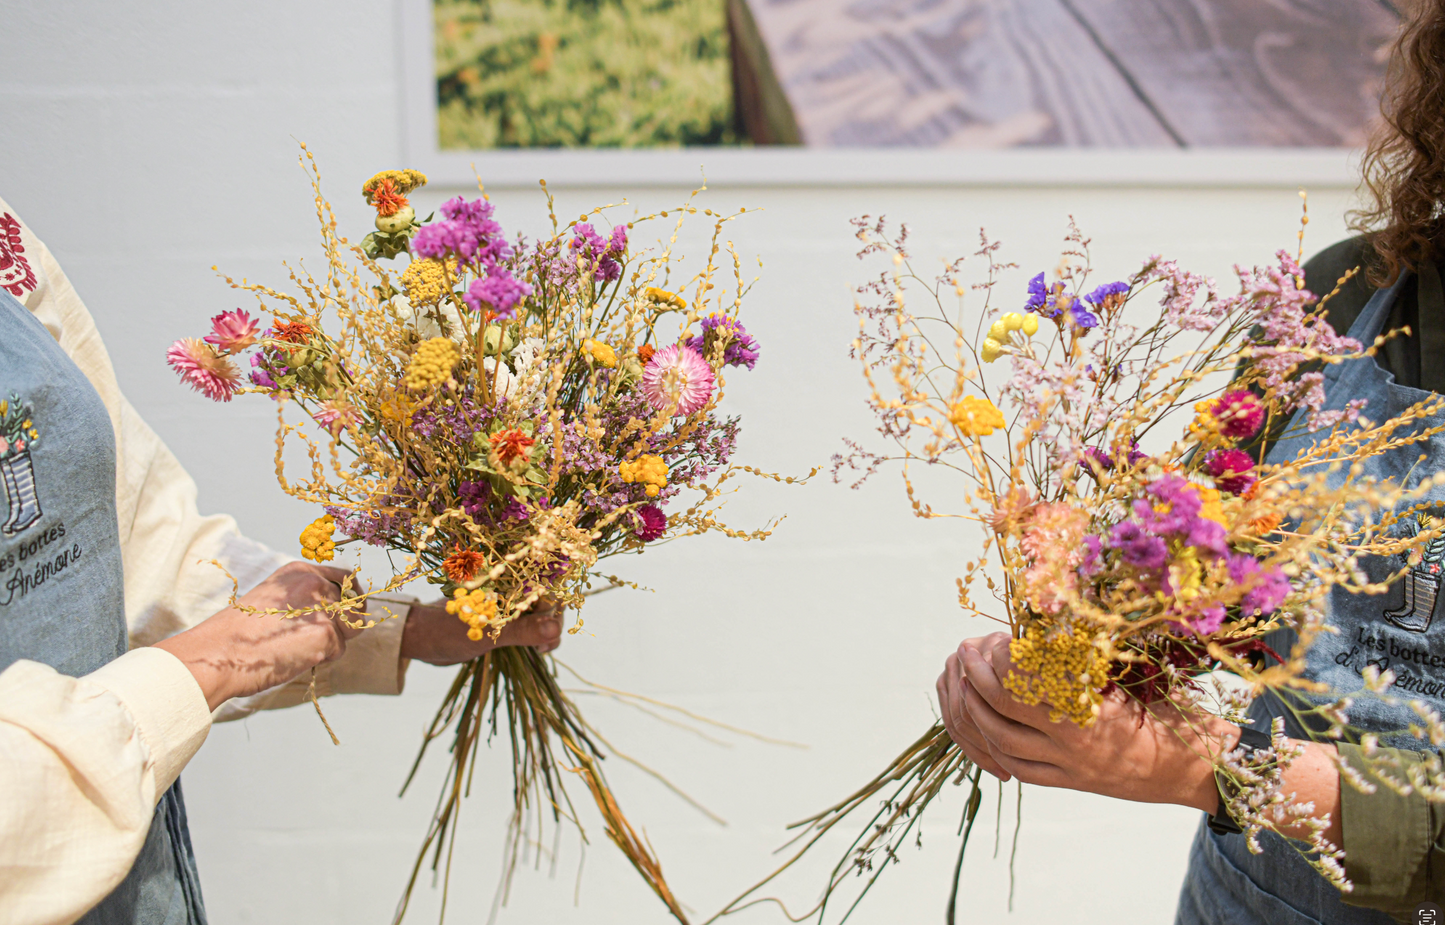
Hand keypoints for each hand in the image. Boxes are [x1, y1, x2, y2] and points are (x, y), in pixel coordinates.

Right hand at [155, 561, 362, 710]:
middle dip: (344, 622)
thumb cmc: (239, 633)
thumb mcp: (271, 598)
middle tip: (319, 637)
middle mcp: (314, 583)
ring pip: (351, 627)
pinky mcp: (326, 634)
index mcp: (299, 571)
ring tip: (301, 647)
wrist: (218, 653)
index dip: (350, 597)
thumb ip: (303, 597)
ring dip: (334, 641)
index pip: (344, 578)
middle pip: (354, 603)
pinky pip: (339, 649)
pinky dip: (323, 658)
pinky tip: (295, 657)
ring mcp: (322, 607)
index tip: (347, 610)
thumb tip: (333, 608)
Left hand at [400, 597, 563, 665]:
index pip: (545, 584)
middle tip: (546, 646)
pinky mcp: (504, 616)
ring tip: (541, 649)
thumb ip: (523, 630)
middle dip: (552, 621)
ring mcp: (507, 601)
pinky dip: (537, 635)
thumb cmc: (445, 630)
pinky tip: (537, 648)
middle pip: (546, 598)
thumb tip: (555, 629)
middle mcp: (510, 585)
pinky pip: (530, 622)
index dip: (555, 605)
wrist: (419, 639)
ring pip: (540, 612)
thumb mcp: (487, 632)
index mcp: (505, 578)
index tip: (553, 630)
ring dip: (546, 630)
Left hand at [937, 631, 1228, 810]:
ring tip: (965, 684)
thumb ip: (1083, 662)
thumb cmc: (1169, 709)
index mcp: (1089, 707)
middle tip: (964, 652)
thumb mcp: (1130, 677)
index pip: (1024, 682)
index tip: (993, 638)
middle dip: (975, 679)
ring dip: (975, 711)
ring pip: (1002, 741)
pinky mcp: (1070, 784)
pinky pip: (1019, 768)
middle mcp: (1073, 740)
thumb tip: (1039, 631)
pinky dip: (994, 747)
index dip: (1000, 659)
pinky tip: (985, 726)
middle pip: (1003, 709)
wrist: (1197, 767)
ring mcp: (1069, 766)